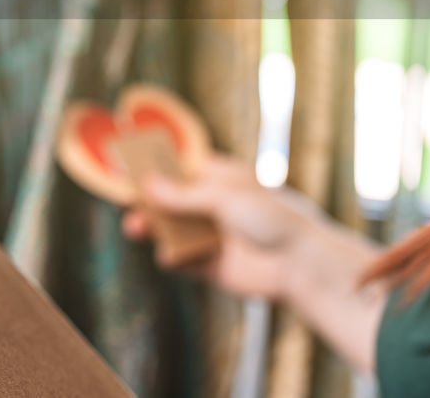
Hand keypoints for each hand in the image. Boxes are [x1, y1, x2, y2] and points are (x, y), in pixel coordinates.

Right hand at [123, 153, 324, 300]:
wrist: (302, 265)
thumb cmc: (272, 219)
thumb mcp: (224, 198)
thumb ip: (183, 195)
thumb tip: (147, 184)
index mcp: (223, 179)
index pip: (183, 167)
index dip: (158, 167)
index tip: (129, 164)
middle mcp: (216, 206)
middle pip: (173, 200)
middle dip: (149, 201)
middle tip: (127, 202)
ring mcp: (214, 235)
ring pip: (174, 230)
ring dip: (153, 228)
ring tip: (135, 228)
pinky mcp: (213, 265)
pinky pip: (184, 260)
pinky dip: (172, 258)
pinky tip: (167, 256)